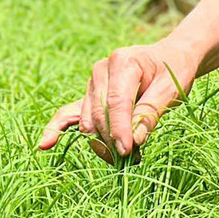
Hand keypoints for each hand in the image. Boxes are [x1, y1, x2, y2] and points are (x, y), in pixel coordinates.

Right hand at [37, 43, 195, 160]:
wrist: (170, 58)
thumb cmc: (173, 71)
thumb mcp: (171, 89)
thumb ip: (151, 113)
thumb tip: (133, 141)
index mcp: (123, 61)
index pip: (116, 100)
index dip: (120, 128)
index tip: (127, 151)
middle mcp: (101, 70)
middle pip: (99, 113)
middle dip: (112, 139)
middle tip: (133, 159)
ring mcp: (92, 83)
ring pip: (88, 120)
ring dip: (103, 143)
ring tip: (127, 157)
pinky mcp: (89, 96)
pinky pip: (69, 113)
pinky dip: (58, 128)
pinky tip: (45, 144)